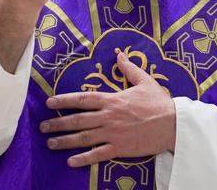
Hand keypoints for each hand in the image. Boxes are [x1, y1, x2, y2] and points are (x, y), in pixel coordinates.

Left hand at [41, 52, 176, 166]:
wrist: (173, 123)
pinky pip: (97, 154)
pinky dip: (83, 159)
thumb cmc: (159, 102)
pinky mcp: (120, 148)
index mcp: (112, 99)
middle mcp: (108, 116)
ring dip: (64, 141)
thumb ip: (129, 69)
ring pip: (83, 137)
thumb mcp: (145, 81)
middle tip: (42, 126)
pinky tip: (70, 161)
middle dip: (57, 123)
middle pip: (77, 120)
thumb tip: (120, 54)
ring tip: (50, 143)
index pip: (82, 99)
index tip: (49, 102)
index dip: (63, 100)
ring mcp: (113, 133)